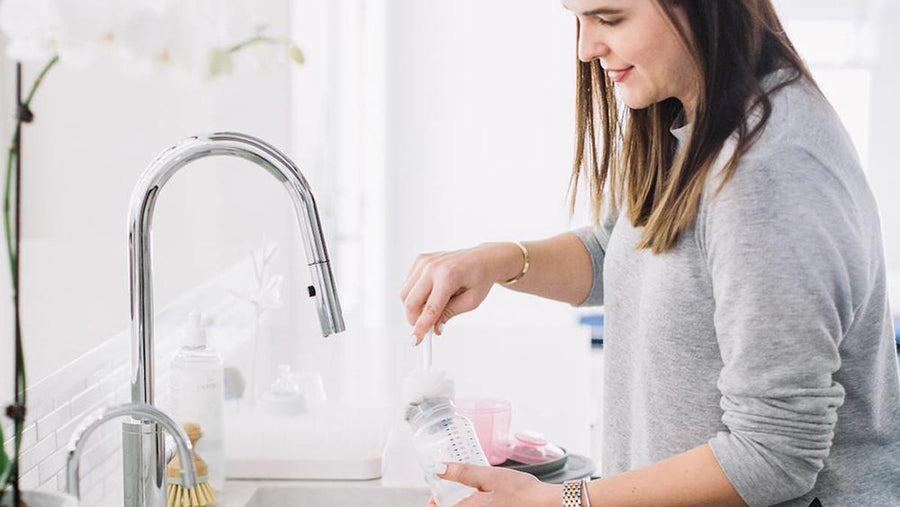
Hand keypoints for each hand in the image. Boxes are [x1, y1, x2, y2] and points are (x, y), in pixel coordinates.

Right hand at [400, 243, 520, 343]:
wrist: (483, 258)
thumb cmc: (480, 278)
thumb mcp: (471, 302)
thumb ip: (449, 314)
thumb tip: (434, 328)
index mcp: (449, 276)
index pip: (430, 308)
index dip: (421, 327)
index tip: (416, 340)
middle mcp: (433, 266)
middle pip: (410, 301)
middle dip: (414, 319)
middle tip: (425, 328)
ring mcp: (424, 261)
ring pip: (405, 293)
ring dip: (414, 307)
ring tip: (433, 308)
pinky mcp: (420, 260)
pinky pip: (408, 284)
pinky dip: (415, 294)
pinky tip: (431, 293)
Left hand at [426, 462, 560, 506]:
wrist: (543, 502)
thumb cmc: (519, 490)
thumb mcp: (488, 475)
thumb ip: (462, 473)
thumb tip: (439, 469)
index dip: (434, 501)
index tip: (435, 490)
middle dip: (449, 498)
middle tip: (451, 483)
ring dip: (463, 499)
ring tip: (468, 485)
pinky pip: (477, 506)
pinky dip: (475, 500)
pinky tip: (483, 492)